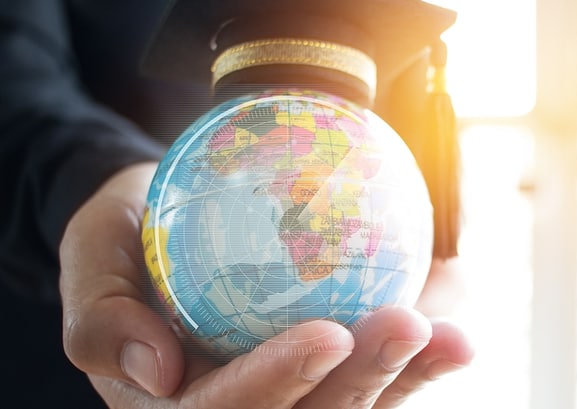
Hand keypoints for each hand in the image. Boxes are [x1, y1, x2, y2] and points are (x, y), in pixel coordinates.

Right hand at [59, 162, 472, 407]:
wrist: (169, 216)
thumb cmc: (127, 233)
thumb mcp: (91, 255)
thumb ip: (101, 316)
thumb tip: (155, 373)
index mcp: (177, 403)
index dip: (275, 384)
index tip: (326, 335)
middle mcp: (243, 405)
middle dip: (360, 382)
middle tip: (405, 325)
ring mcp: (294, 392)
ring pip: (355, 404)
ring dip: (407, 376)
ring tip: (448, 336)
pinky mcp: (333, 369)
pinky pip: (383, 374)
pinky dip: (423, 358)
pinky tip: (456, 330)